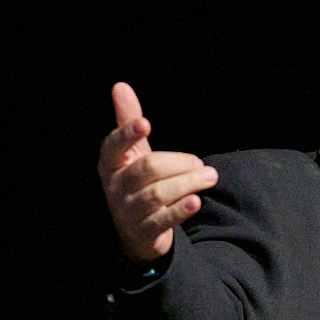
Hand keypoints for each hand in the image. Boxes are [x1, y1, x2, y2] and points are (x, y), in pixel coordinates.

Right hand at [98, 82, 218, 262]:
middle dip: (180, 163)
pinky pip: (163, 220)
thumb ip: (128, 121)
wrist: (136, 231)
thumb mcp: (133, 152)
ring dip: (188, 183)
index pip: (114, 146)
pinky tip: (196, 201)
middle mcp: (115, 187)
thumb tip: (120, 86)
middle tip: (202, 164)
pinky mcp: (144, 233)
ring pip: (158, 194)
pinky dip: (180, 210)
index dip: (128, 134)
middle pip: (148, 168)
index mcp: (111, 164)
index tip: (146, 123)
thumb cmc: (137, 181)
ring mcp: (127, 212)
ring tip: (209, 176)